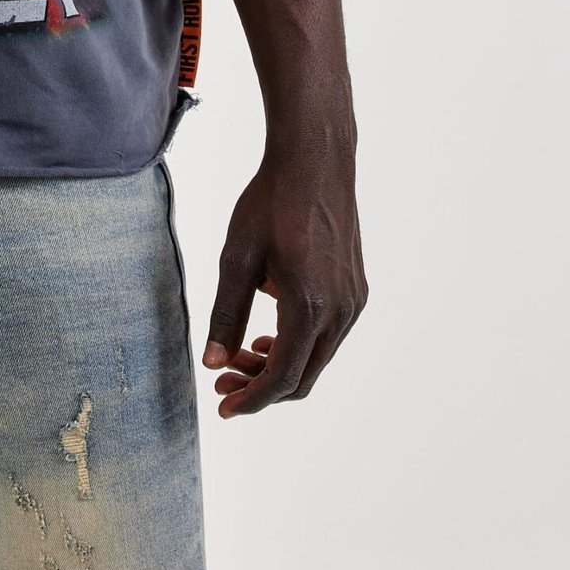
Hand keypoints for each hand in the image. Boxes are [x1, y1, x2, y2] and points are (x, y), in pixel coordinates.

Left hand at [201, 143, 366, 416]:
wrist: (315, 162)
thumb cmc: (270, 202)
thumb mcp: (236, 256)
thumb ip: (226, 313)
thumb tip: (213, 363)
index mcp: (309, 306)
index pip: (283, 377)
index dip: (252, 399)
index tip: (224, 407)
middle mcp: (341, 312)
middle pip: (303, 377)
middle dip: (262, 386)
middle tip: (224, 381)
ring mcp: (354, 302)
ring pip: (317, 358)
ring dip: (280, 366)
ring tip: (240, 356)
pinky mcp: (357, 291)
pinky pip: (329, 336)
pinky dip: (299, 345)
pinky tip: (269, 334)